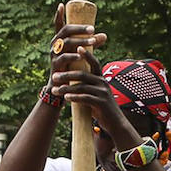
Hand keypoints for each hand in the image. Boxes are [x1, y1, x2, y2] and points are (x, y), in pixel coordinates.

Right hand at [48, 3, 109, 83]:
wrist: (63, 87)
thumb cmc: (72, 67)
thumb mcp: (82, 52)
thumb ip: (91, 43)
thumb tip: (105, 35)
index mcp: (60, 39)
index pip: (58, 25)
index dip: (59, 15)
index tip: (62, 5)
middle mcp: (55, 45)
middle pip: (66, 31)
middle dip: (79, 28)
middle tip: (92, 29)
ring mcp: (54, 54)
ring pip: (66, 42)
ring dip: (80, 40)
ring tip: (93, 41)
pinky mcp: (55, 65)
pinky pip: (63, 57)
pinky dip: (73, 56)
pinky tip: (81, 55)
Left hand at [49, 14, 132, 140]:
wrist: (115, 123)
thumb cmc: (103, 109)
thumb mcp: (96, 95)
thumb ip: (87, 87)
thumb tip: (72, 82)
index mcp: (101, 79)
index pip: (94, 63)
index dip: (86, 54)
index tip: (77, 47)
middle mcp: (103, 83)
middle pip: (82, 75)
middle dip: (66, 75)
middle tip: (54, 77)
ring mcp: (103, 93)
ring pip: (81, 87)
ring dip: (66, 88)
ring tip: (55, 90)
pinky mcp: (101, 103)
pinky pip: (85, 98)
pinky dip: (74, 97)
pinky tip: (65, 98)